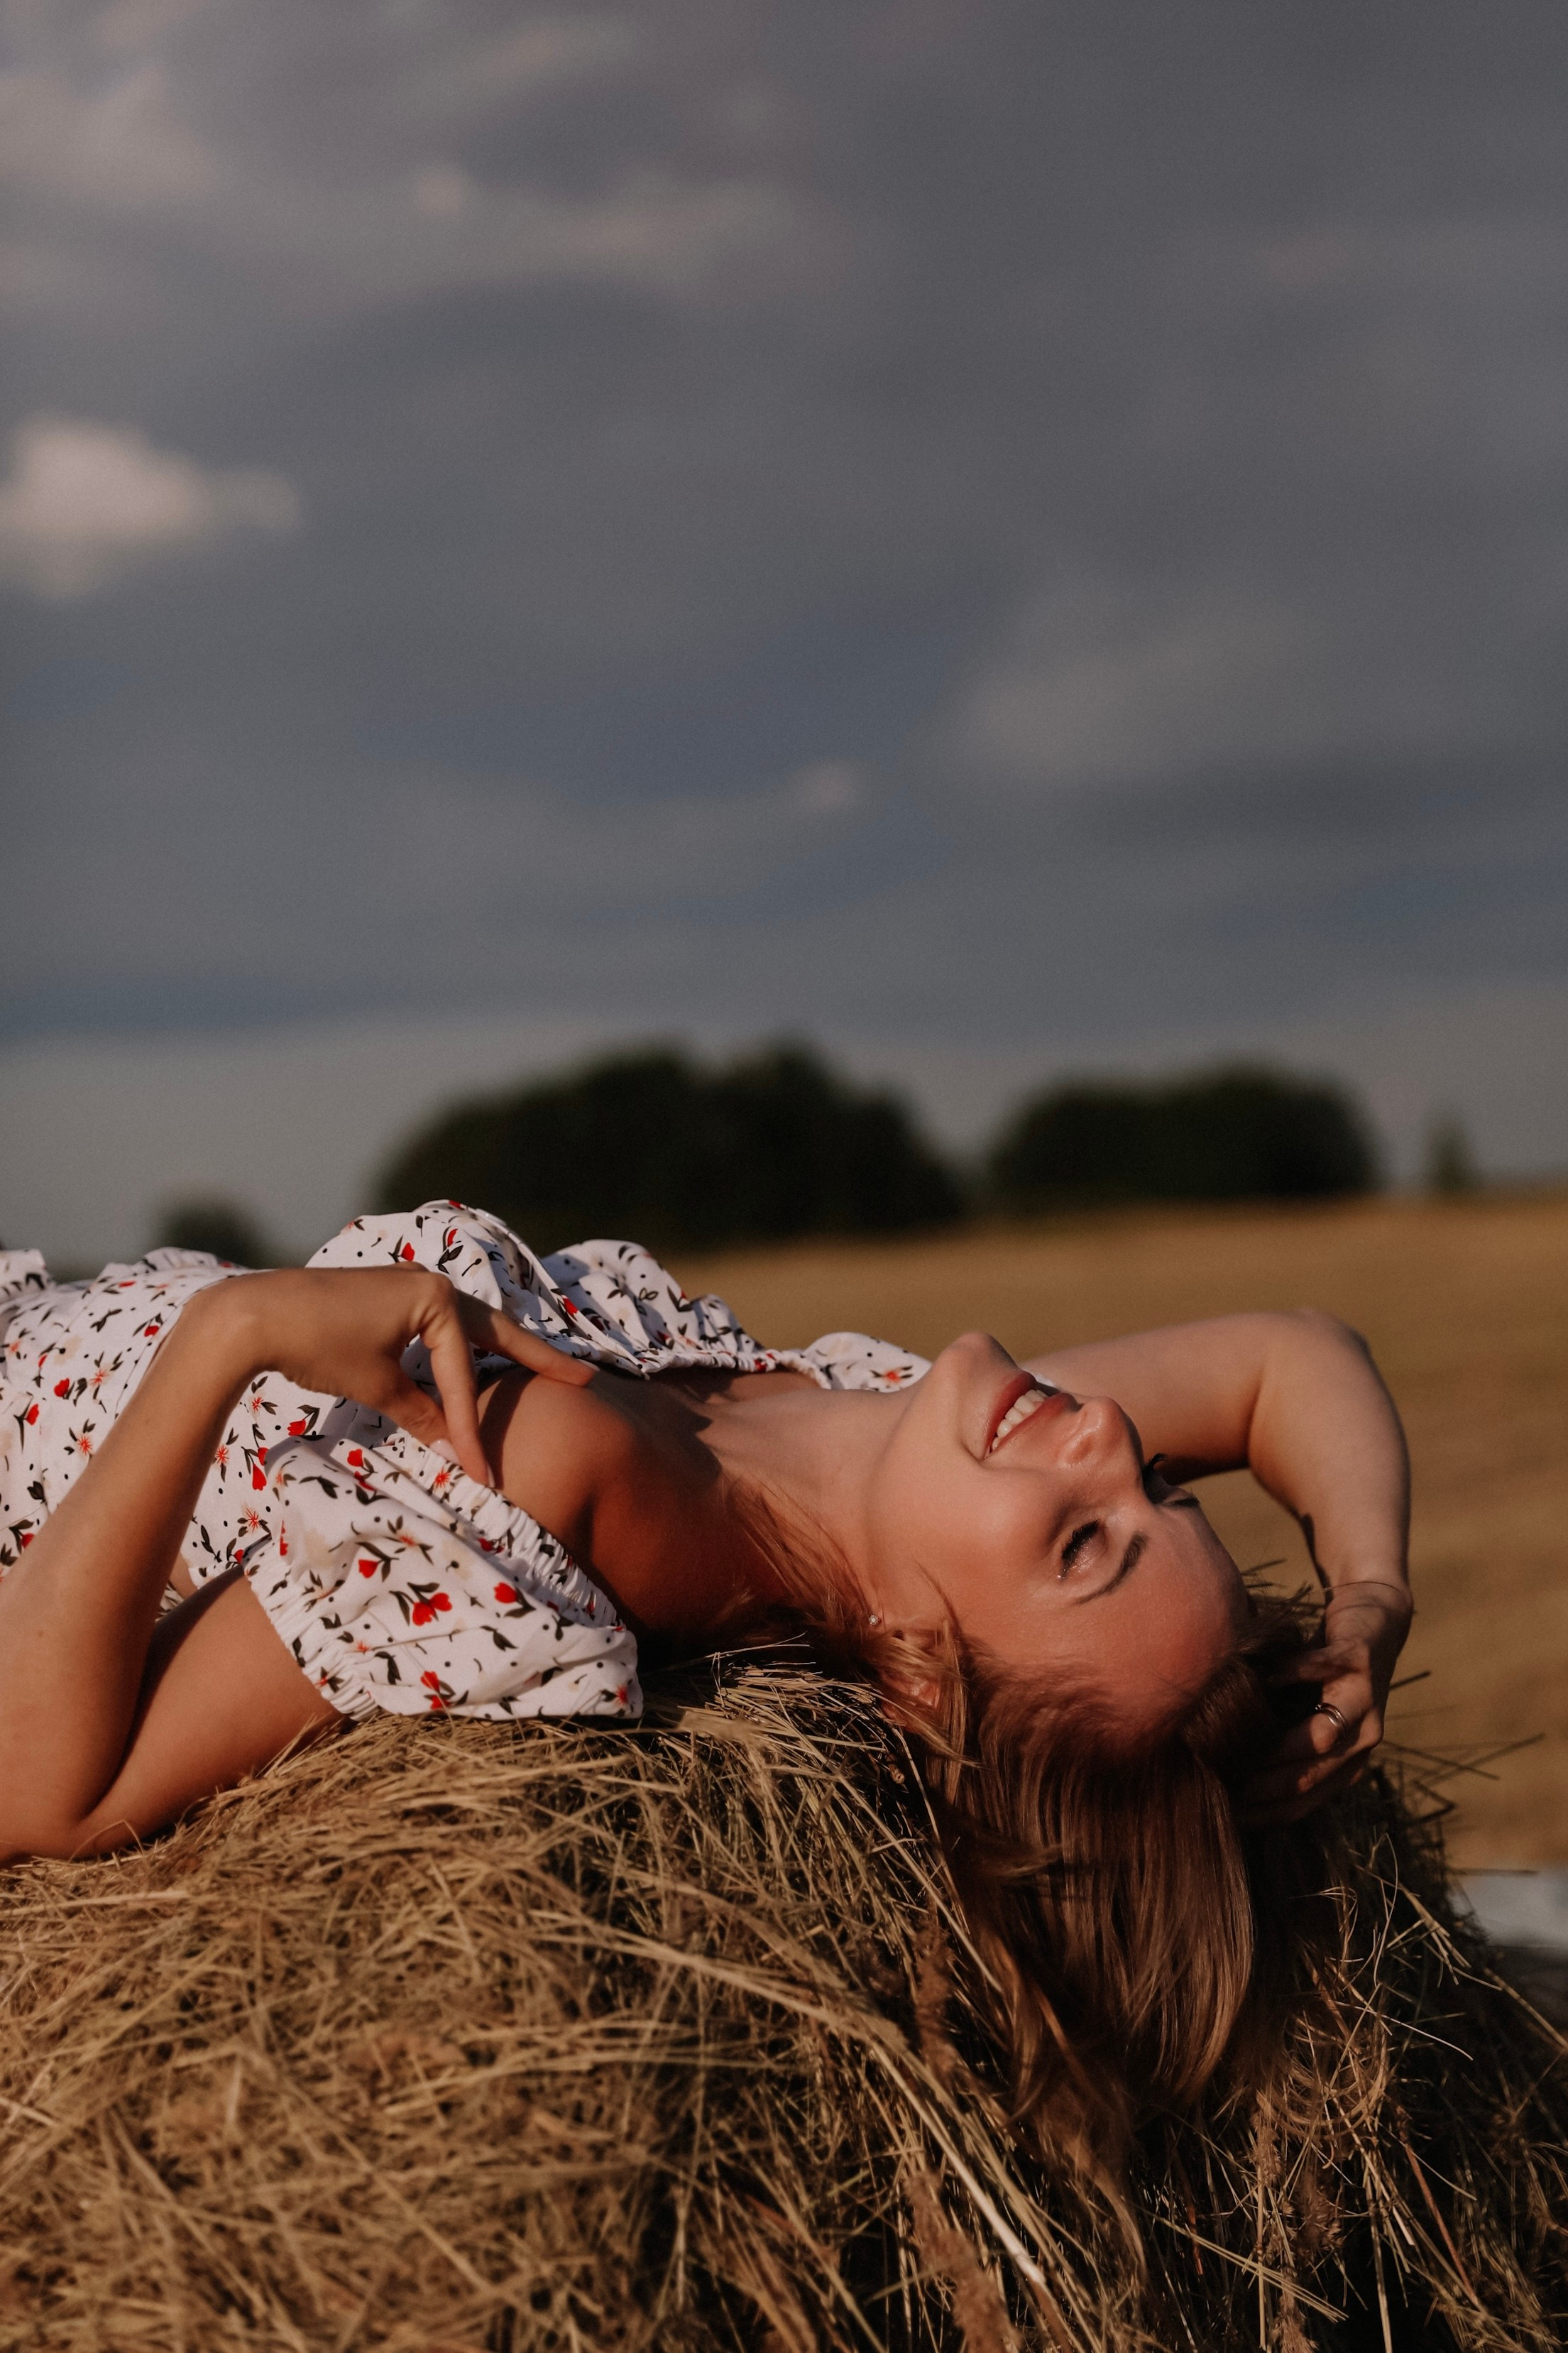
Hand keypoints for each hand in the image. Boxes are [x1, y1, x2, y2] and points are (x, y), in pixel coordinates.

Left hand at [191, 1267, 593, 1486]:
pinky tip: (475, 1360)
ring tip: (543, 1367)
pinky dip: (462, 1348)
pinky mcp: (390, 1295)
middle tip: (584, 1378)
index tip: (482, 1476)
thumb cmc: (316, 1343)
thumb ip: (419, 1414)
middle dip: (539, 1358)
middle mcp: (431, 1283)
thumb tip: (450, 1448)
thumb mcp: (374, 1385)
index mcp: (435, 1297)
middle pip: (495, 1332)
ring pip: (469, 1327)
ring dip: (503, 1350)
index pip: (464, 1375)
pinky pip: (441, 1326)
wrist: (252, 1313)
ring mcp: (411, 1285)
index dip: (473, 1429)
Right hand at [1243, 1578, 1413, 1823]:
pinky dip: (1285, 1676)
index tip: (1223, 1813)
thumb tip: (1228, 1775)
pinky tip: (1258, 1676)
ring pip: (1319, 1739)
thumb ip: (1282, 1743)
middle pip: (1308, 1779)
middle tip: (1216, 1782)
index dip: (1261, 1813)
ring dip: (1274, 1743)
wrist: (1376, 1618)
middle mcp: (1362, 1741)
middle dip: (1260, 1785)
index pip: (1302, 1804)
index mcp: (1349, 1763)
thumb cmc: (1327, 1673)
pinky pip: (1316, 1673)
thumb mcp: (1306, 1714)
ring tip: (1233, 1739)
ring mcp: (1365, 1702)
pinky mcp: (1357, 1662)